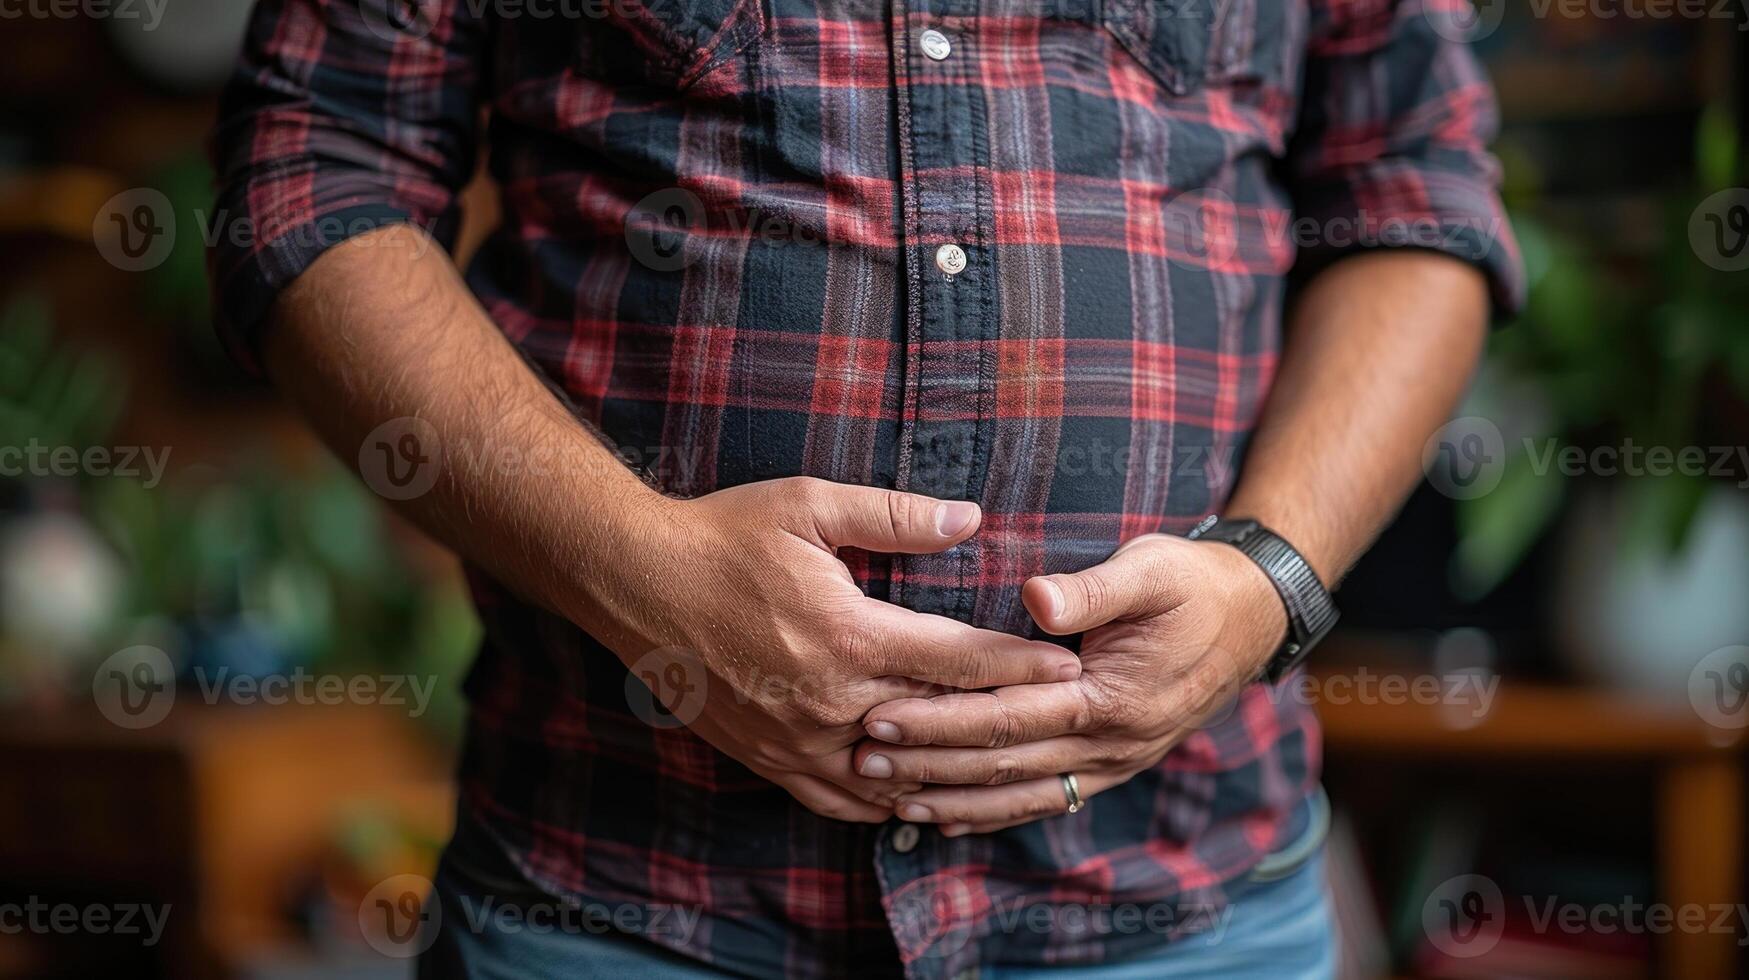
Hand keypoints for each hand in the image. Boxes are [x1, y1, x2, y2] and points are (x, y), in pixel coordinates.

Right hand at [585, 477, 1082, 823]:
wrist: (634, 583)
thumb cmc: (724, 535)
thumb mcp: (809, 505)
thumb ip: (895, 516)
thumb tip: (970, 519)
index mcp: (848, 637)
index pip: (959, 661)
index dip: (1021, 664)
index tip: (1071, 667)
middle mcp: (829, 702)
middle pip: (939, 722)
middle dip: (1002, 718)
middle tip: (1060, 716)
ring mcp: (796, 741)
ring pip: (896, 775)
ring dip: (949, 769)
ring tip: (1001, 763)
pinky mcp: (768, 759)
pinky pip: (842, 799)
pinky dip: (887, 801)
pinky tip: (918, 795)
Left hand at [852, 533, 1287, 833]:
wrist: (1253, 618)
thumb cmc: (1193, 583)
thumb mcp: (1151, 568)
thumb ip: (1093, 587)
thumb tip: (1034, 597)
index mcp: (1110, 697)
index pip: (1007, 716)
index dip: (939, 719)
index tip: (880, 715)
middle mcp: (1110, 744)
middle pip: (1001, 764)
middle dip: (926, 764)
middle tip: (860, 760)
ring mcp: (1113, 762)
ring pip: (1019, 794)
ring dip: (950, 797)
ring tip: (887, 797)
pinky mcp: (1112, 764)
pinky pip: (1045, 799)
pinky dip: (992, 812)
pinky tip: (947, 814)